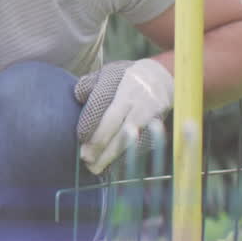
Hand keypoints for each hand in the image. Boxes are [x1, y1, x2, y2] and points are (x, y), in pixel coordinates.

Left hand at [74, 58, 173, 174]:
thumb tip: (78, 97)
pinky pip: (142, 144)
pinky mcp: (159, 125)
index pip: (105, 109)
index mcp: (122, 88)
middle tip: (86, 160)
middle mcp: (137, 102)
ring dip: (112, 155)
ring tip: (96, 168)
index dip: (92, 126)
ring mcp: (150, 115)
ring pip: (130, 138)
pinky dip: (128, 156)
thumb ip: (91, 84)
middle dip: (100, 145)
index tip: (81, 141)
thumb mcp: (109, 72)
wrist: (164, 76)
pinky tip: (114, 165)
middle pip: (117, 127)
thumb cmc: (127, 77)